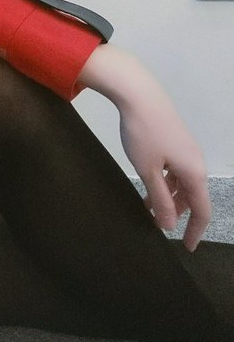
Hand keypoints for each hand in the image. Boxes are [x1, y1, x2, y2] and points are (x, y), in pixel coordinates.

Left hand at [117, 84, 209, 251]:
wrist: (139, 94)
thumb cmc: (143, 133)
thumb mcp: (149, 171)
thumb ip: (161, 200)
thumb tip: (169, 225)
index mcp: (194, 173)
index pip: (202, 211)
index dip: (195, 231)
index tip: (187, 248)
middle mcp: (195, 162)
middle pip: (191, 197)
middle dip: (176, 213)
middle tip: (156, 225)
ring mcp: (186, 150)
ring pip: (181, 182)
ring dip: (167, 197)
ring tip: (146, 206)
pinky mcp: (175, 140)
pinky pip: (174, 169)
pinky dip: (163, 181)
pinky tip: (148, 183)